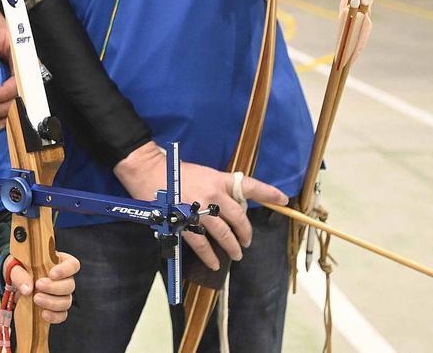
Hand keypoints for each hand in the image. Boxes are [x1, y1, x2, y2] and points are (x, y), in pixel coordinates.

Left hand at [0, 5, 17, 128]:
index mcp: (21, 54)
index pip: (18, 79)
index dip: (5, 93)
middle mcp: (24, 66)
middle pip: (20, 94)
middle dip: (4, 107)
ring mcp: (20, 74)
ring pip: (18, 99)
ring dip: (5, 113)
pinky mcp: (13, 80)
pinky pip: (14, 99)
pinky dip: (8, 113)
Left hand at [8, 252, 79, 323]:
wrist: (16, 284)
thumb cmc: (19, 269)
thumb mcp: (16, 266)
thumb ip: (20, 275)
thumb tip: (27, 289)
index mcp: (59, 262)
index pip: (72, 264)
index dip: (66, 270)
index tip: (52, 274)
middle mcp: (64, 279)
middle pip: (70, 285)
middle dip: (54, 288)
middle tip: (38, 286)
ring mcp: (62, 295)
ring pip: (67, 301)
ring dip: (52, 302)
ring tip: (36, 299)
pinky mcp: (57, 309)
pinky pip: (62, 315)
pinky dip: (54, 316)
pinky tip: (43, 314)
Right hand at [113, 141, 286, 270]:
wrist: (148, 170)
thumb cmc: (173, 170)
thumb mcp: (201, 173)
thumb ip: (216, 187)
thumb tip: (229, 204)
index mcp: (217, 179)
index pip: (249, 185)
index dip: (268, 193)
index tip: (283, 199)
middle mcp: (213, 194)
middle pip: (238, 218)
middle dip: (245, 233)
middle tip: (246, 242)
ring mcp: (199, 210)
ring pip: (223, 234)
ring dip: (232, 247)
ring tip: (235, 255)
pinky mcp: (185, 222)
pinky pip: (201, 243)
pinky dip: (210, 255)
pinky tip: (214, 262)